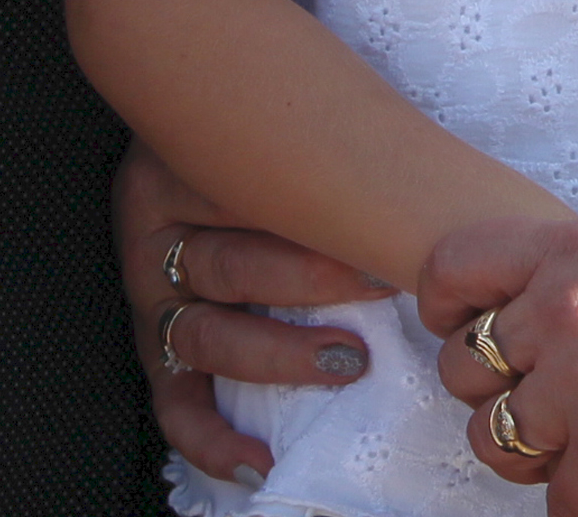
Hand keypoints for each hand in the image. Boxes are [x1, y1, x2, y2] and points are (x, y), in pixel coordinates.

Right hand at [115, 139, 392, 488]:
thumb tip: (425, 169)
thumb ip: (325, 140)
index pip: (239, 195)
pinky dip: (210, 438)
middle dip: (310, 282)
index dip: (316, 218)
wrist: (202, 122)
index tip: (384, 237)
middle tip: (382, 286)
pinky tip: (258, 459)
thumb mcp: (284, 119)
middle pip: (228, 265)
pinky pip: (173, 402)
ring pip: (206, 334)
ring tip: (348, 362)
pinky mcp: (154, 346)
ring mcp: (152, 295)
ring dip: (279, 355)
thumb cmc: (270, 130)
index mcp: (184, 165)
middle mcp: (156, 231)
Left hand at [423, 216, 577, 513]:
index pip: (454, 267)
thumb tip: (528, 305)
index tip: (460, 326)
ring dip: (530, 448)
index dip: (444, 304)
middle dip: (495, 388)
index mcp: (576, 252)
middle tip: (546, 397)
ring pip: (493, 438)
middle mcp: (564, 316)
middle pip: (462, 367)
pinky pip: (555, 499)